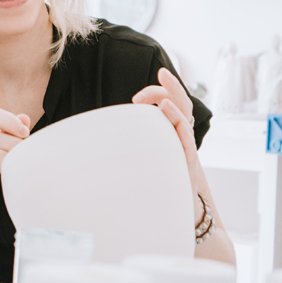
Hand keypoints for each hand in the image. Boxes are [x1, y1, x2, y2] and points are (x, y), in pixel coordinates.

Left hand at [134, 67, 203, 218]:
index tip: (135, 98)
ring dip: (176, 101)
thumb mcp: (139, 156)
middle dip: (172, 85)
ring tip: (162, 97)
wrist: (172, 210)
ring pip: (186, 116)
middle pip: (181, 102)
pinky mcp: (188, 160)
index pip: (168, 102)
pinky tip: (167, 112)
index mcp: (169, 131)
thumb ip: (128, 141)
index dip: (156, 93)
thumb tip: (94, 134)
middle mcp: (180, 135)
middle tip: (162, 72)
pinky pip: (187, 137)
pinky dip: (178, 121)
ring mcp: (185, 146)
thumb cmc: (153, 181)